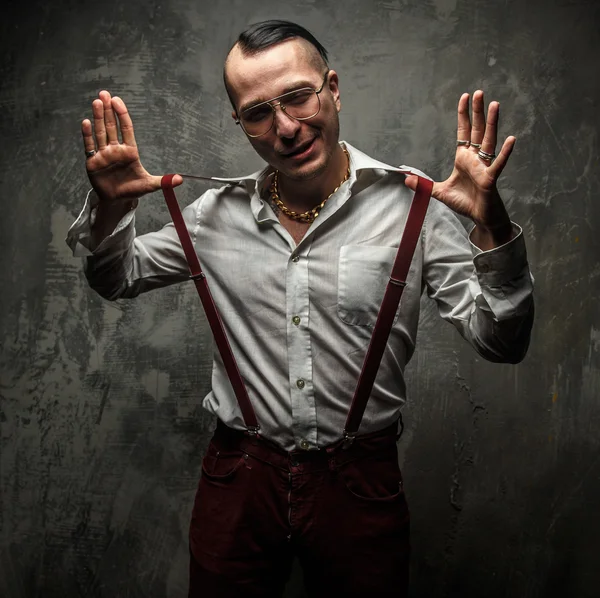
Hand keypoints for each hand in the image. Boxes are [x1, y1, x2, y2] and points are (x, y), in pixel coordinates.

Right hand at [81, 90, 182, 201]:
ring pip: (100, 132)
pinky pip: (90, 146)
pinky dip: (87, 135)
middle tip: (105, 93)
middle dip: (108, 110)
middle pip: (112, 126)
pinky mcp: (93, 161)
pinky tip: (86, 122)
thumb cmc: (133, 190)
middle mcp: (116, 149)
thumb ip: (164, 181)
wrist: (117, 200)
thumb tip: (181, 180)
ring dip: (98, 118)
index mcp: (130, 151)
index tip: (118, 101)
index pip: (126, 129)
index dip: (122, 115)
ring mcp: (104, 154)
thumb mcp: (150, 185)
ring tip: (97, 102)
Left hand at [404, 90, 514, 248]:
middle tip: (479, 93)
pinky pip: (498, 164)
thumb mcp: (440, 192)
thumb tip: (407, 179)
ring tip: (495, 105)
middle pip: (477, 130)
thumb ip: (425, 185)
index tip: (464, 97)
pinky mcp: (490, 178)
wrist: (479, 216)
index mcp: (464, 158)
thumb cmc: (465, 202)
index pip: (464, 132)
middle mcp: (475, 158)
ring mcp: (484, 166)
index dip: (463, 115)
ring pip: (489, 141)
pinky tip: (511, 139)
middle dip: (477, 112)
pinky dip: (505, 152)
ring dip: (492, 123)